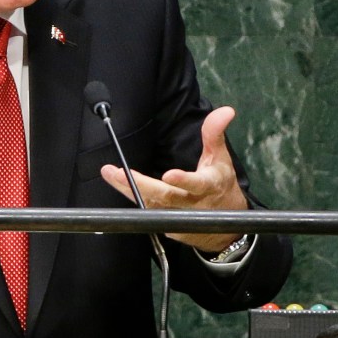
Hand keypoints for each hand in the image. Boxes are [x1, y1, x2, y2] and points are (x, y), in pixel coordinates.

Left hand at [100, 106, 247, 253]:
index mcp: (208, 186)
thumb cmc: (219, 183)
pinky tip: (118, 183)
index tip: (169, 175)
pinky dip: (132, 197)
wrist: (223, 221)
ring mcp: (178, 218)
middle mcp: (192, 204)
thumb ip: (215, 134)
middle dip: (141, 186)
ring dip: (128, 190)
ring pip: (150, 205)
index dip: (183, 181)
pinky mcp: (168, 226)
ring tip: (111, 173)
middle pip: (165, 197)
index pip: (197, 184)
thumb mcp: (220, 158)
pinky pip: (146, 211)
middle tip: (119, 173)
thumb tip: (226, 111)